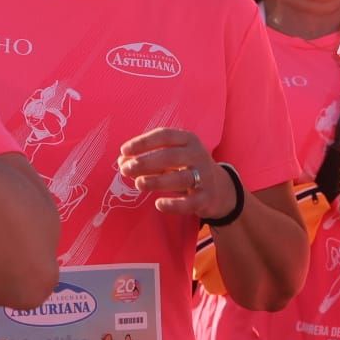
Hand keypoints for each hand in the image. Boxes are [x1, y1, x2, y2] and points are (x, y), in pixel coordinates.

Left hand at [117, 128, 232, 217]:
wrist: (218, 188)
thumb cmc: (185, 167)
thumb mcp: (170, 158)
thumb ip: (147, 158)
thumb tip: (122, 161)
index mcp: (188, 140)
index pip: (164, 135)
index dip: (143, 142)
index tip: (123, 150)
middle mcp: (198, 155)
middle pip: (170, 156)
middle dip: (146, 162)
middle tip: (125, 169)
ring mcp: (204, 176)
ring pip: (180, 178)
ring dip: (157, 181)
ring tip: (138, 184)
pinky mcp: (206, 198)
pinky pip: (190, 202)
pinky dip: (174, 204)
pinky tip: (159, 204)